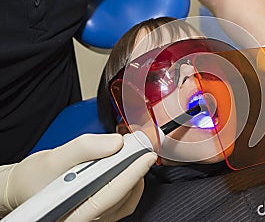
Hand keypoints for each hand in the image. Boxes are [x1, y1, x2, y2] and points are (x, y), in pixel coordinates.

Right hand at [0, 134, 156, 220]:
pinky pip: (122, 201)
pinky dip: (128, 182)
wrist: (24, 188)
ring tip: (131, 155)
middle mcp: (87, 220)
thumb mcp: (54, 158)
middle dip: (136, 170)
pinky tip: (124, 168)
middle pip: (122, 196)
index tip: (146, 156)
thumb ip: (85, 148)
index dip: (132, 173)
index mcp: (74, 211)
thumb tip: (116, 143)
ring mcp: (95, 219)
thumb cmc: (33, 178)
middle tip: (141, 149)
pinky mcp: (99, 214)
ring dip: (133, 176)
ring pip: (126, 199)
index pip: (111, 193)